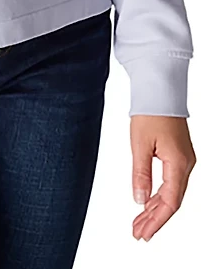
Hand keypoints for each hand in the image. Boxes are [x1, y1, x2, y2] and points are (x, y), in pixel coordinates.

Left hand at [130, 115, 195, 241]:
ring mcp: (184, 161)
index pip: (170, 202)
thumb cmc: (151, 112)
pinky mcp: (178, 155)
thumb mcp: (140, 144)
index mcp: (179, 164)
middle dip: (154, 219)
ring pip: (171, 193)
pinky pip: (171, 182)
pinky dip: (159, 195)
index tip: (143, 233)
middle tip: (137, 233)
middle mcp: (186, 165)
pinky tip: (147, 203)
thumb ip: (140, 174)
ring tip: (139, 222)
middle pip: (172, 201)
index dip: (156, 221)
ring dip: (155, 209)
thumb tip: (139, 201)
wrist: (160, 90)